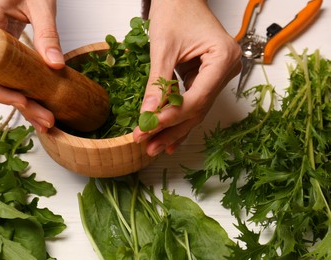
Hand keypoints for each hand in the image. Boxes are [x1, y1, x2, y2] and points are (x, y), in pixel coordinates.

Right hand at [0, 0, 62, 131]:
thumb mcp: (41, 5)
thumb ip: (47, 33)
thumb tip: (55, 64)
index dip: (0, 87)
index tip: (24, 100)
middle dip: (17, 102)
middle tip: (44, 120)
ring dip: (20, 101)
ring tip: (44, 120)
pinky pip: (3, 73)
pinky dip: (19, 90)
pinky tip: (36, 105)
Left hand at [133, 0, 241, 156]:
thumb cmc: (176, 11)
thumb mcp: (163, 48)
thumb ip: (158, 83)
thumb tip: (148, 115)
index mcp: (223, 57)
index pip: (197, 98)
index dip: (172, 117)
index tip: (148, 127)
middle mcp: (226, 69)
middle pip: (197, 109)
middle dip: (171, 128)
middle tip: (149, 145)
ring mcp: (218, 75)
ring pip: (195, 110)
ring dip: (173, 128)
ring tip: (154, 145)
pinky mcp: (206, 78)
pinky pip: (192, 102)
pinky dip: (177, 117)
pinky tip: (167, 136)